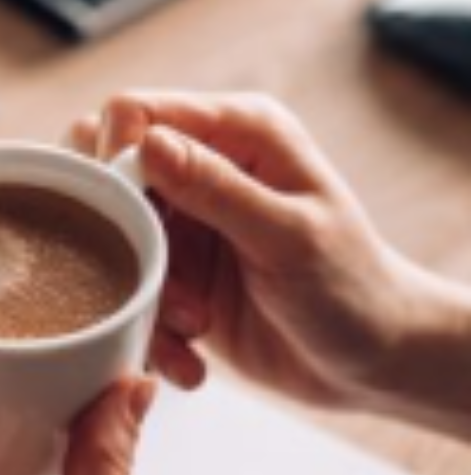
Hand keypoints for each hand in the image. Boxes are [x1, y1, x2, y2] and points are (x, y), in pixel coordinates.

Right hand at [68, 91, 448, 413]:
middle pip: (105, 162)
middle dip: (117, 227)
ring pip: (107, 230)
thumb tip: (145, 143)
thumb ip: (218, 188)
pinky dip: (148, 325)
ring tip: (194, 322)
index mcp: (238, 130)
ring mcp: (184, 216)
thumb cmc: (352, 289)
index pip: (136, 112)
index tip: (129, 215)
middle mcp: (204, 163)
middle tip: (154, 271)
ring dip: (139, 285)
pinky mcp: (174, 266)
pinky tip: (189, 354)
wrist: (369, 363)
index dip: (115, 155)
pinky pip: (124, 282)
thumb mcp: (291, 236)